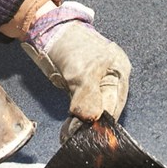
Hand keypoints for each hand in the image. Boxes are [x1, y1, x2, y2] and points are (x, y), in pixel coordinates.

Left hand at [20, 1, 130, 136]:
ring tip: (67, 134)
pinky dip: (77, 117)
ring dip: (82, 123)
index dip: (100, 123)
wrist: (47, 30)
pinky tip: (68, 127)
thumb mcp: (80, 71)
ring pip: (94, 110)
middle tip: (72, 137)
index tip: (83, 135)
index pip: (114, 106)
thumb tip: (91, 119)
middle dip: (90, 125)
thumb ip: (87, 95)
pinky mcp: (85, 86)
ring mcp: (99, 82)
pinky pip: (84, 106)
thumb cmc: (69, 45)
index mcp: (119, 72)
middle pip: (106, 109)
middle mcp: (113, 79)